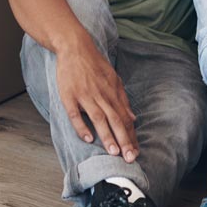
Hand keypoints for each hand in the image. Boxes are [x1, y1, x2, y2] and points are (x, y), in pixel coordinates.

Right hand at [56, 41, 137, 160]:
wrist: (75, 48)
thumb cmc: (95, 66)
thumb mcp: (114, 80)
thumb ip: (123, 100)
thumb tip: (133, 118)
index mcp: (113, 94)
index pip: (125, 119)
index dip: (131, 136)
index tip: (136, 152)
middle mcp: (102, 96)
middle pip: (116, 120)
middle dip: (124, 140)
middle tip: (130, 158)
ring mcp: (85, 96)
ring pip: (99, 118)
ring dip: (107, 136)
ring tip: (114, 153)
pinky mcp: (69, 96)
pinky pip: (76, 114)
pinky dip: (82, 126)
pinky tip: (88, 139)